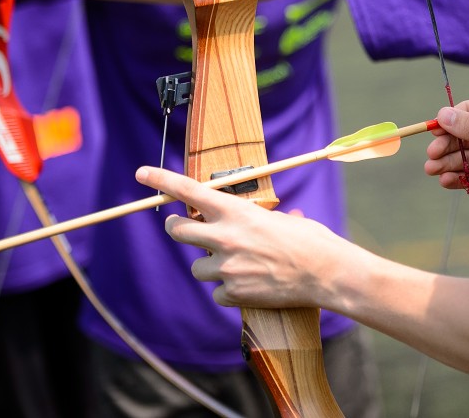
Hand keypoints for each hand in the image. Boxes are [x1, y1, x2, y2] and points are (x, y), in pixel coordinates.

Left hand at [135, 166, 358, 309]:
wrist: (327, 273)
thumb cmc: (311, 241)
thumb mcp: (282, 220)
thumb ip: (258, 220)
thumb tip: (263, 221)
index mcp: (237, 212)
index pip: (189, 191)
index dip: (162, 181)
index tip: (142, 174)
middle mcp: (225, 237)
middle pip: (179, 231)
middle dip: (178, 228)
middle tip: (183, 226)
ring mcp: (227, 267)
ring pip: (198, 267)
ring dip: (211, 265)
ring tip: (238, 266)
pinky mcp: (233, 293)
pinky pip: (218, 292)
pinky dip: (230, 290)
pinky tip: (251, 286)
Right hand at [424, 99, 468, 190]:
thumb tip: (443, 114)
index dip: (450, 120)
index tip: (434, 130)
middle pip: (463, 136)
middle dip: (446, 146)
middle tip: (431, 155)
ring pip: (465, 157)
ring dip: (447, 163)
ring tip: (432, 170)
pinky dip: (458, 178)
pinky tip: (445, 181)